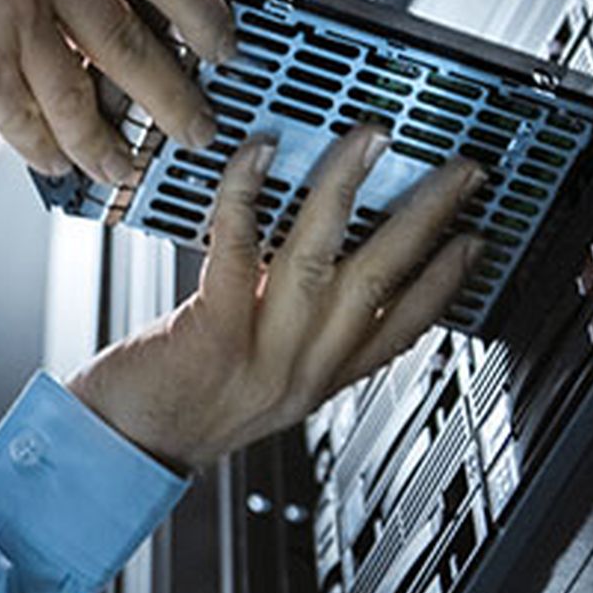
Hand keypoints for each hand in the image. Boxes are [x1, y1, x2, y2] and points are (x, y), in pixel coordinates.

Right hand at [0, 0, 236, 184]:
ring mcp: (17, 15)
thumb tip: (122, 5)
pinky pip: (32, 124)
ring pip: (87, 100)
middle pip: (138, 45)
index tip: (226, 45)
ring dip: (110, 144)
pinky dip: (50, 149)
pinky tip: (60, 161)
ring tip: (125, 164)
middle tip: (197, 128)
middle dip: (177, 100)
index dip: (204, 11)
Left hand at [66, 126, 486, 471]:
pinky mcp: (212, 334)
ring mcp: (261, 353)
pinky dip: (248, 196)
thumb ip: (293, 329)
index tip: (476, 240)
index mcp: (318, 379)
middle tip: (458, 172)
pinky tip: (259, 155)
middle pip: (380, 281)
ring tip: (372, 141)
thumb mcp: (259, 379)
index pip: (402, 330)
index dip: (446, 283)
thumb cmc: (176, 404)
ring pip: (321, 258)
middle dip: (427, 218)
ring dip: (348, 189)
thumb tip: (319, 259)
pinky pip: (239, 250)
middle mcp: (301, 368)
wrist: (116, 450)